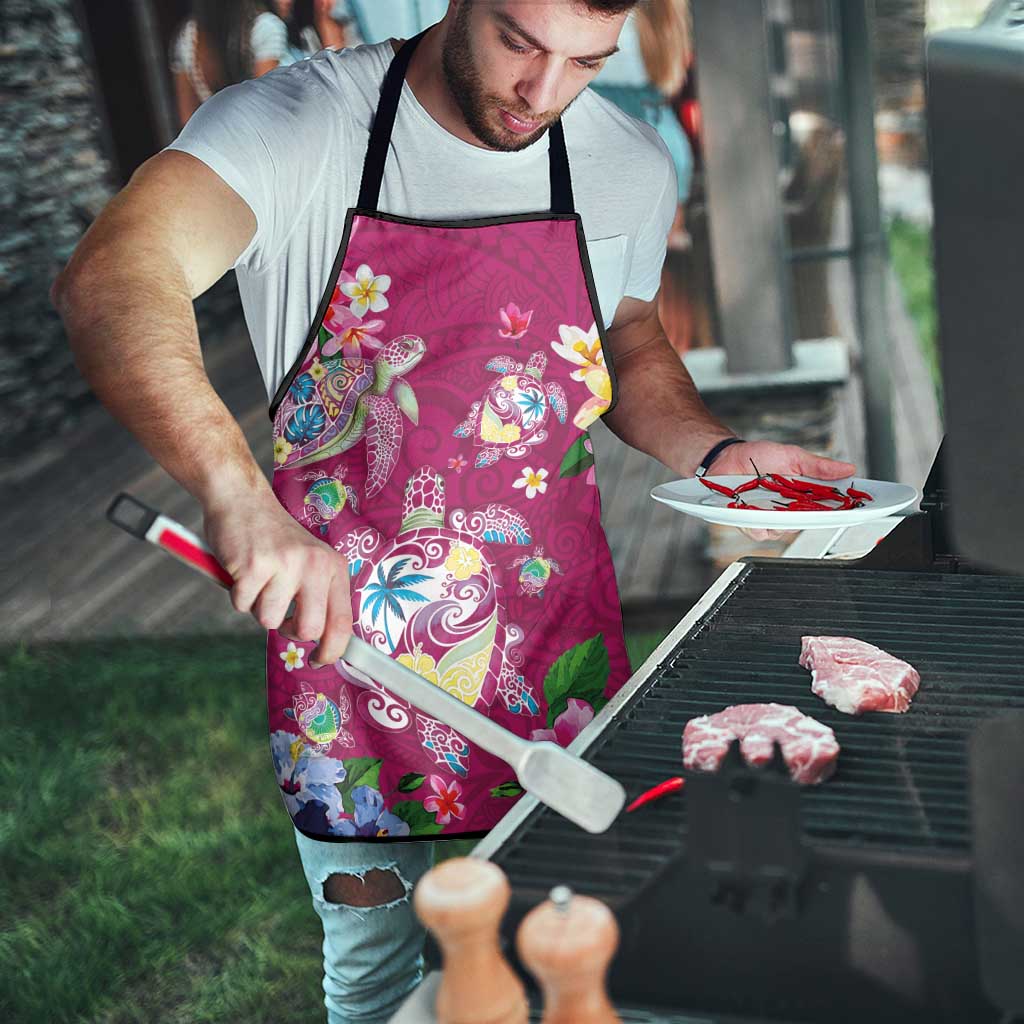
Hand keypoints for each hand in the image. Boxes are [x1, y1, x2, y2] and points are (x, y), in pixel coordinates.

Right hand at [203, 490, 351, 667]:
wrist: (242, 500)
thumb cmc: (275, 540)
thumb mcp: (310, 562)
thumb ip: (318, 596)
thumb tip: (323, 643)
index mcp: (333, 566)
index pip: (343, 621)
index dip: (333, 650)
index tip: (319, 660)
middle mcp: (315, 565)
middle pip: (308, 629)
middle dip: (289, 631)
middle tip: (280, 614)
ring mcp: (285, 564)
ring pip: (269, 621)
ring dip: (258, 607)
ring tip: (259, 580)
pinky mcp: (253, 565)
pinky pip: (242, 606)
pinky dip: (238, 595)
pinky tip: (243, 571)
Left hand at [709, 441, 856, 542]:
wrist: (726, 457)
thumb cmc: (758, 457)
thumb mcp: (792, 456)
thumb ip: (818, 466)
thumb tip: (848, 468)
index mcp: (803, 495)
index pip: (828, 507)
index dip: (844, 510)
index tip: (857, 508)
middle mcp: (788, 510)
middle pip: (808, 523)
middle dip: (812, 517)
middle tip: (812, 506)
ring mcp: (769, 518)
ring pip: (784, 531)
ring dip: (781, 519)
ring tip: (775, 503)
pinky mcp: (750, 523)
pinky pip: (759, 532)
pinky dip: (758, 524)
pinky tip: (754, 512)